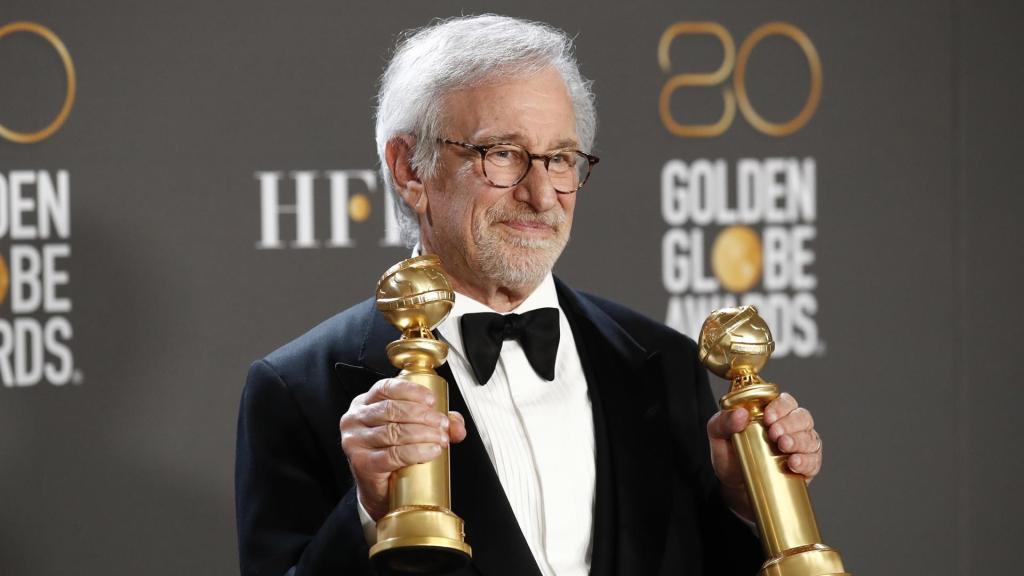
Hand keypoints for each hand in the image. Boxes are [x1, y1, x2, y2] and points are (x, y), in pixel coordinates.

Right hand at [339, 378, 467, 520]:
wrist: (379, 490)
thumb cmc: (392, 454)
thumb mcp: (412, 429)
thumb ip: (436, 422)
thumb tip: (457, 425)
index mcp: (365, 403)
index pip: (386, 388)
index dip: (411, 391)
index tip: (432, 401)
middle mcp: (355, 419)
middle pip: (392, 410)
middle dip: (423, 415)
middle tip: (442, 424)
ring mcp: (355, 442)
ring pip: (394, 432)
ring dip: (423, 434)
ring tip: (441, 439)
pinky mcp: (362, 463)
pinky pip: (393, 454)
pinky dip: (416, 451)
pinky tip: (431, 451)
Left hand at [706, 392, 822, 520]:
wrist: (736, 487)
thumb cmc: (730, 456)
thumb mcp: (718, 437)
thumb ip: (723, 422)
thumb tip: (740, 414)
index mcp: (772, 413)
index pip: (785, 402)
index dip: (780, 407)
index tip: (769, 417)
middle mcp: (791, 427)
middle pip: (802, 417)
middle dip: (790, 424)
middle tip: (775, 434)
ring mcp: (801, 446)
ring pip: (810, 437)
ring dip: (799, 441)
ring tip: (783, 446)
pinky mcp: (807, 466)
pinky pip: (814, 461)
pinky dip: (806, 461)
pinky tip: (794, 462)